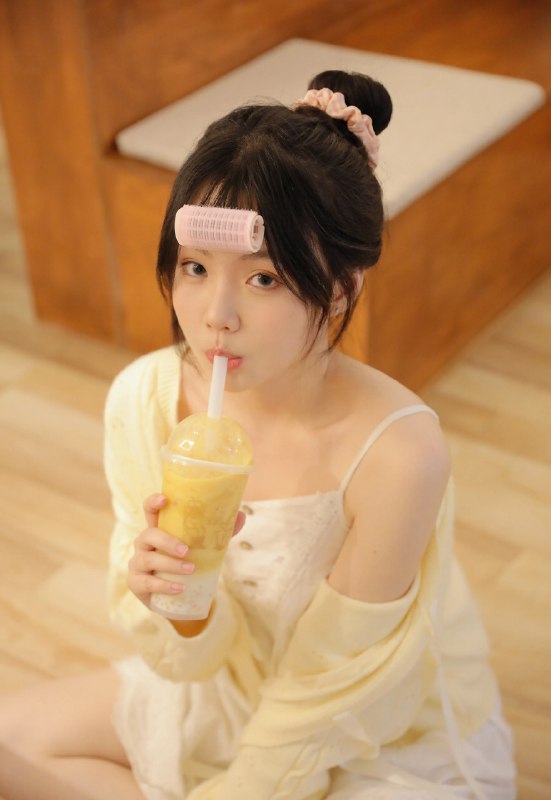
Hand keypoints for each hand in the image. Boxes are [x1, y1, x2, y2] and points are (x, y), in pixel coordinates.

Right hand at [128, 493, 245, 609]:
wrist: (177, 598)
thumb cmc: (187, 564)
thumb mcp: (203, 548)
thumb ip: (220, 532)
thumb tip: (241, 515)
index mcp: (159, 529)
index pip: (150, 511)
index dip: (153, 502)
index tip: (164, 499)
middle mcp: (144, 543)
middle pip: (148, 535)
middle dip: (167, 541)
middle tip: (187, 550)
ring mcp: (137, 563)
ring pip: (147, 559)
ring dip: (170, 564)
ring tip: (191, 570)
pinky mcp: (136, 583)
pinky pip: (147, 582)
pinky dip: (164, 585)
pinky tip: (179, 588)